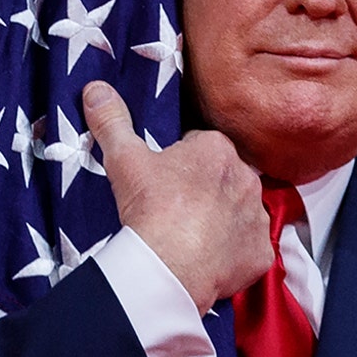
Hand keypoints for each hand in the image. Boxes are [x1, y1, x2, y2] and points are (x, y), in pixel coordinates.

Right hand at [82, 81, 271, 311]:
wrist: (169, 267)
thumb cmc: (151, 208)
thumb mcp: (124, 159)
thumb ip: (112, 121)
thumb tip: (95, 89)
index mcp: (218, 148)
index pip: (201, 146)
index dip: (181, 162)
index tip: (164, 181)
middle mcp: (247, 177)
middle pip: (225, 178)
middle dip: (206, 189)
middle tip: (176, 209)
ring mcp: (257, 216)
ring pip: (241, 211)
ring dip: (223, 220)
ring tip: (192, 236)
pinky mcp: (260, 252)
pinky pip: (250, 248)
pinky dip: (235, 254)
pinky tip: (210, 259)